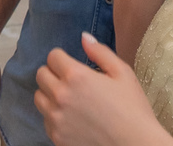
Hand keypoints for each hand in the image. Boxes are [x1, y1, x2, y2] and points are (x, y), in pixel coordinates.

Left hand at [35, 33, 170, 145]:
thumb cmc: (133, 110)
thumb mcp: (123, 73)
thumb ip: (100, 52)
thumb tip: (83, 37)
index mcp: (76, 76)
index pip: (53, 56)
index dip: (63, 58)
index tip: (72, 65)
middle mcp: (61, 96)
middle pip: (41, 75)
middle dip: (54, 73)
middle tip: (70, 81)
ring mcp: (56, 118)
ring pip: (39, 97)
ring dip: (50, 94)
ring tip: (69, 99)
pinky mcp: (56, 137)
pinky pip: (45, 120)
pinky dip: (54, 116)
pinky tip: (72, 118)